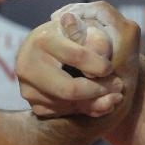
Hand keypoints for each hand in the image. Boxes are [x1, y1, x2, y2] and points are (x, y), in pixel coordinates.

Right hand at [17, 1, 140, 117]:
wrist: (62, 57)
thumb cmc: (83, 39)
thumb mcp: (91, 30)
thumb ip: (94, 32)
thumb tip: (83, 32)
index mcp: (43, 38)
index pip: (76, 56)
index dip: (99, 65)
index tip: (110, 68)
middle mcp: (26, 63)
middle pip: (69, 90)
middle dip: (98, 90)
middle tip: (117, 88)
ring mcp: (27, 87)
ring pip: (66, 105)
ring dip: (93, 102)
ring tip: (111, 94)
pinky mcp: (32, 105)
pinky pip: (61, 114)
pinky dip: (82, 111)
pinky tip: (96, 102)